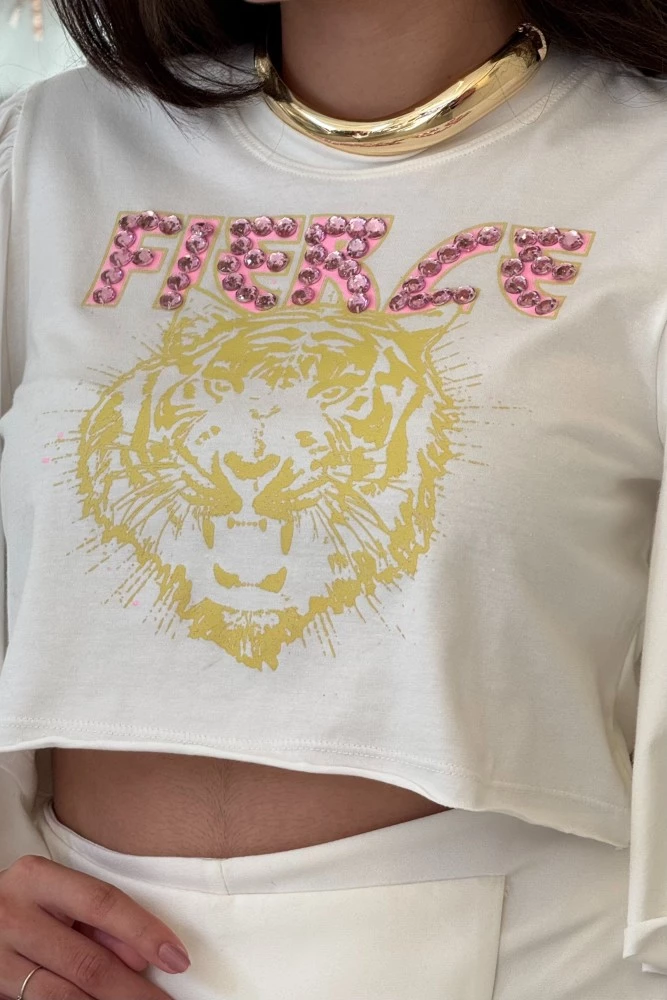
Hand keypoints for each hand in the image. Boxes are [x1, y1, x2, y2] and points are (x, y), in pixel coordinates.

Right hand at [0, 854, 190, 999]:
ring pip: (65, 995)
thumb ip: (98, 921)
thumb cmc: (23, 906)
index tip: (177, 958)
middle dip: (133, 990)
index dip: (144, 931)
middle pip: (87, 960)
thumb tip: (142, 957)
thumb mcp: (56, 900)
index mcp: (38, 878)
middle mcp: (14, 914)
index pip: (103, 902)